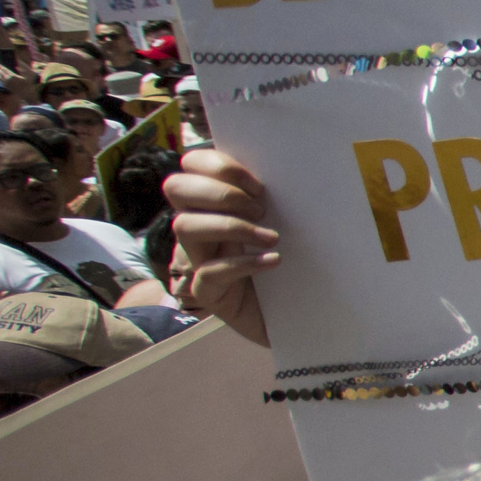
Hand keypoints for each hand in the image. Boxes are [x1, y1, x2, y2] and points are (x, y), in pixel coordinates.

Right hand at [164, 143, 280, 343]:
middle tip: (260, 210)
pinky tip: (273, 261)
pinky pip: (208, 273)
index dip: (219, 165)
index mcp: (215, 203)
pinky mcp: (208, 293)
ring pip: (184, 227)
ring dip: (230, 225)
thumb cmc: (297, 264)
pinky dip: (243, 263)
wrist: (305, 316)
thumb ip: (275, 197)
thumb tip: (289, 167)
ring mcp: (199, 260)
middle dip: (219, 192)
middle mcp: (200, 227)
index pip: (192, 164)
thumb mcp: (289, 223)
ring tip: (271, 237)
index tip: (259, 185)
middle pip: (175, 188)